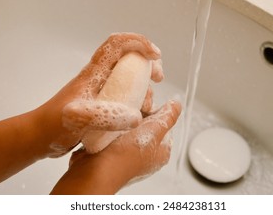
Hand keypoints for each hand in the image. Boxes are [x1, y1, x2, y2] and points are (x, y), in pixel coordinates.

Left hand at [34, 33, 163, 157]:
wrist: (40, 136)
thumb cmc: (54, 123)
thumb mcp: (80, 119)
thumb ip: (107, 117)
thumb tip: (136, 117)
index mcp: (95, 73)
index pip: (117, 44)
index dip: (138, 42)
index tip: (154, 56)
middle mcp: (100, 77)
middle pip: (129, 58)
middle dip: (148, 63)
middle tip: (158, 77)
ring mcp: (102, 90)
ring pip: (130, 78)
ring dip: (144, 86)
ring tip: (148, 104)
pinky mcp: (102, 103)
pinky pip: (125, 96)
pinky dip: (137, 101)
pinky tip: (140, 115)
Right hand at [50, 100, 181, 194]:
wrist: (95, 171)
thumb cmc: (126, 155)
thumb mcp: (153, 130)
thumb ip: (168, 117)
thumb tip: (178, 104)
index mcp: (161, 151)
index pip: (164, 123)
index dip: (155, 110)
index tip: (145, 103)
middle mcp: (147, 155)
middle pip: (147, 124)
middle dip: (139, 113)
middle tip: (131, 107)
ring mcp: (129, 154)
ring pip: (130, 127)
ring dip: (125, 118)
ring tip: (119, 113)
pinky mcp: (112, 152)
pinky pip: (115, 132)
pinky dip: (113, 126)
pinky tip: (110, 122)